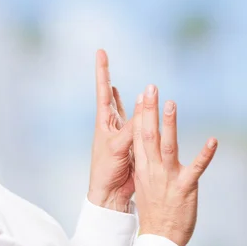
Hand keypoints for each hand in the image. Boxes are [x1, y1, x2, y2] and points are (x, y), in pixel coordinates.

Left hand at [87, 50, 134, 212]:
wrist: (110, 193)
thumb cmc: (106, 170)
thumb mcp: (117, 147)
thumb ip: (132, 128)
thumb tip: (146, 106)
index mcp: (104, 122)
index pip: (103, 91)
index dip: (103, 71)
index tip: (100, 52)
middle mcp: (111, 125)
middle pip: (110, 97)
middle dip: (108, 79)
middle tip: (106, 60)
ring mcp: (121, 135)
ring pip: (126, 110)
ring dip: (126, 98)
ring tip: (117, 85)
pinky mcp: (133, 145)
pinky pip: (139, 127)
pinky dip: (142, 118)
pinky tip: (141, 113)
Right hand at [133, 84, 217, 245]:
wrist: (159, 236)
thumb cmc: (155, 211)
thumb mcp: (145, 183)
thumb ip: (148, 164)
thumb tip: (150, 148)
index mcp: (143, 168)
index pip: (138, 137)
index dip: (140, 115)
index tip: (141, 96)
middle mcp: (152, 170)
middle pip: (149, 136)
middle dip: (149, 111)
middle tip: (150, 89)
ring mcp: (168, 178)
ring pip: (168, 147)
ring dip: (169, 125)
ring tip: (171, 104)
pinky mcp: (185, 188)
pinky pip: (196, 168)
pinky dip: (205, 155)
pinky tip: (213, 141)